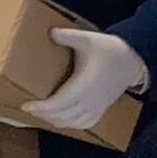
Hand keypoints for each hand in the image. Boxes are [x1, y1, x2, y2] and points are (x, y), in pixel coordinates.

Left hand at [22, 27, 146, 130]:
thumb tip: (51, 33)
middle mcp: (92, 99)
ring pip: (73, 122)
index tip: (26, 106)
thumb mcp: (88, 38)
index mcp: (86, 84)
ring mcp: (97, 106)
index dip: (43, 108)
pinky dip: (70, 124)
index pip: (61, 102)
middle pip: (63, 115)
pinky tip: (58, 119)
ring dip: (54, 120)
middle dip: (43, 114)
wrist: (130, 60)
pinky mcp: (101, 108)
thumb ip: (69, 36)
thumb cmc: (107, 49)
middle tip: (27, 107)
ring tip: (38, 112)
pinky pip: (85, 124)